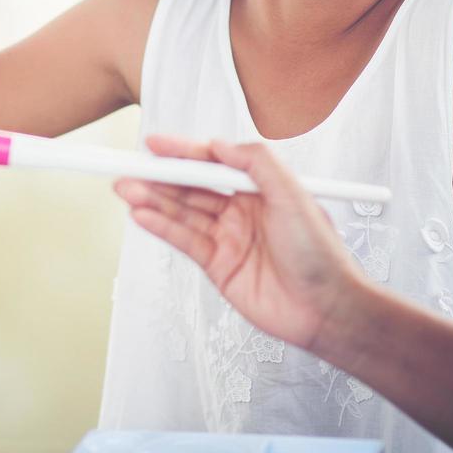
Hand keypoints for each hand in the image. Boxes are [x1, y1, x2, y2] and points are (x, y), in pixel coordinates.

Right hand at [115, 136, 365, 353]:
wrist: (327, 308)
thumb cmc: (321, 254)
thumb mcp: (293, 194)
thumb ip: (256, 162)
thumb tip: (219, 144)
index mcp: (260, 188)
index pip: (212, 163)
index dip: (182, 152)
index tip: (154, 144)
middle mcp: (241, 211)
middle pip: (191, 187)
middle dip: (159, 177)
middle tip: (129, 168)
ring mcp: (228, 238)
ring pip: (182, 213)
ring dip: (153, 200)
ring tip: (126, 189)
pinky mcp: (218, 266)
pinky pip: (184, 241)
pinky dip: (161, 227)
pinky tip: (142, 215)